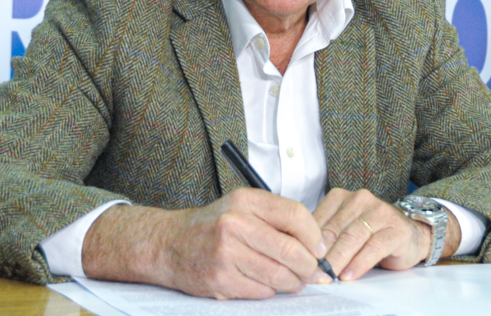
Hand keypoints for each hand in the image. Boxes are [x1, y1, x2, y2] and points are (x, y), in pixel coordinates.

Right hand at [82, 188, 329, 298]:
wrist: (171, 244)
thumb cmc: (213, 226)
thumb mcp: (242, 207)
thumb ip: (276, 218)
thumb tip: (317, 244)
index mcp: (245, 200)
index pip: (295, 215)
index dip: (315, 236)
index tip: (320, 248)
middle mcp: (235, 224)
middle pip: (292, 250)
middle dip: (309, 266)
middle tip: (313, 272)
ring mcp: (226, 253)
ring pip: (279, 275)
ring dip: (293, 283)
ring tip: (293, 281)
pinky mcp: (220, 280)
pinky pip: (261, 291)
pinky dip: (270, 291)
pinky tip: (264, 283)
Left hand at [313, 189, 460, 280]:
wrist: (409, 235)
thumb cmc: (371, 235)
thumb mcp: (344, 230)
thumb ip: (326, 237)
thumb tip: (303, 256)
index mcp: (341, 197)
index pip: (319, 220)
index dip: (308, 243)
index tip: (300, 262)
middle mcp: (360, 199)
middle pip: (335, 229)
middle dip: (322, 255)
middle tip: (313, 273)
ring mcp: (380, 211)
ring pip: (353, 237)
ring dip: (338, 259)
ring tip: (329, 275)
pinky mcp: (396, 228)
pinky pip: (374, 247)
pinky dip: (359, 263)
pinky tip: (349, 275)